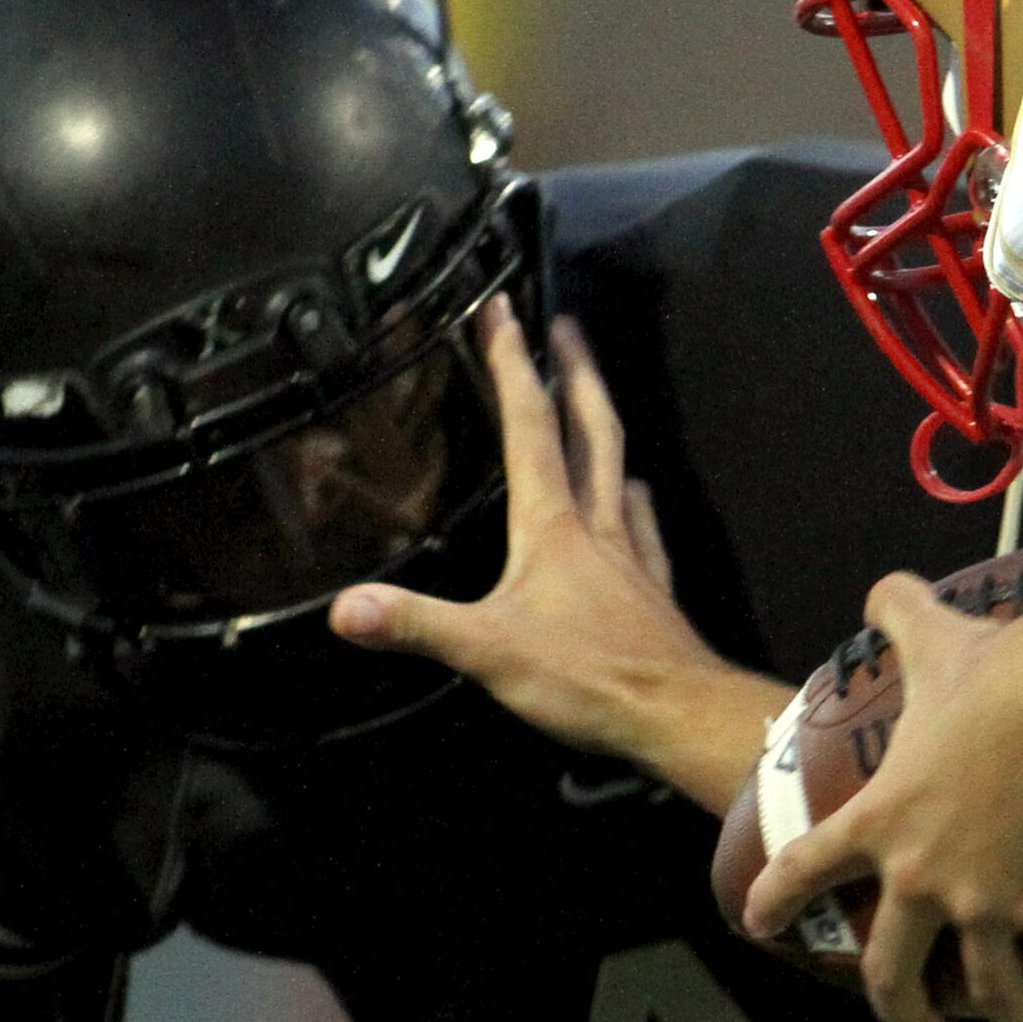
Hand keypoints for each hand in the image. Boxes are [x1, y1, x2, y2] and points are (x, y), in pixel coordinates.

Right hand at [331, 300, 778, 805]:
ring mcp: (632, 554)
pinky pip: (643, 528)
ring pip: (620, 469)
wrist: (679, 712)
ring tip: (595, 404)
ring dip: (605, 427)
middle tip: (566, 324)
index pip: (530, 426)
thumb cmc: (587, 676)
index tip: (502, 310)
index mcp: (553, 524)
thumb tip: (343, 607)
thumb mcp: (489, 652)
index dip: (512, 365)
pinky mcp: (653, 589)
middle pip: (591, 428)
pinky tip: (637, 498)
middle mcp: (597, 523)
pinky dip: (635, 501)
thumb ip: (417, 625)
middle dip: (575, 371)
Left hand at [740, 572, 1022, 1021]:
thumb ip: (899, 612)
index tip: (759, 926)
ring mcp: (987, 907)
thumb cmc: (1001, 667)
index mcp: (883, 820)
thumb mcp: (935, 637)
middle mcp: (923, 878)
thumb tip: (887, 584)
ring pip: (995, 998)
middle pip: (893, 974)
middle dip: (904, 1011)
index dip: (779, 901)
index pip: (808, 868)